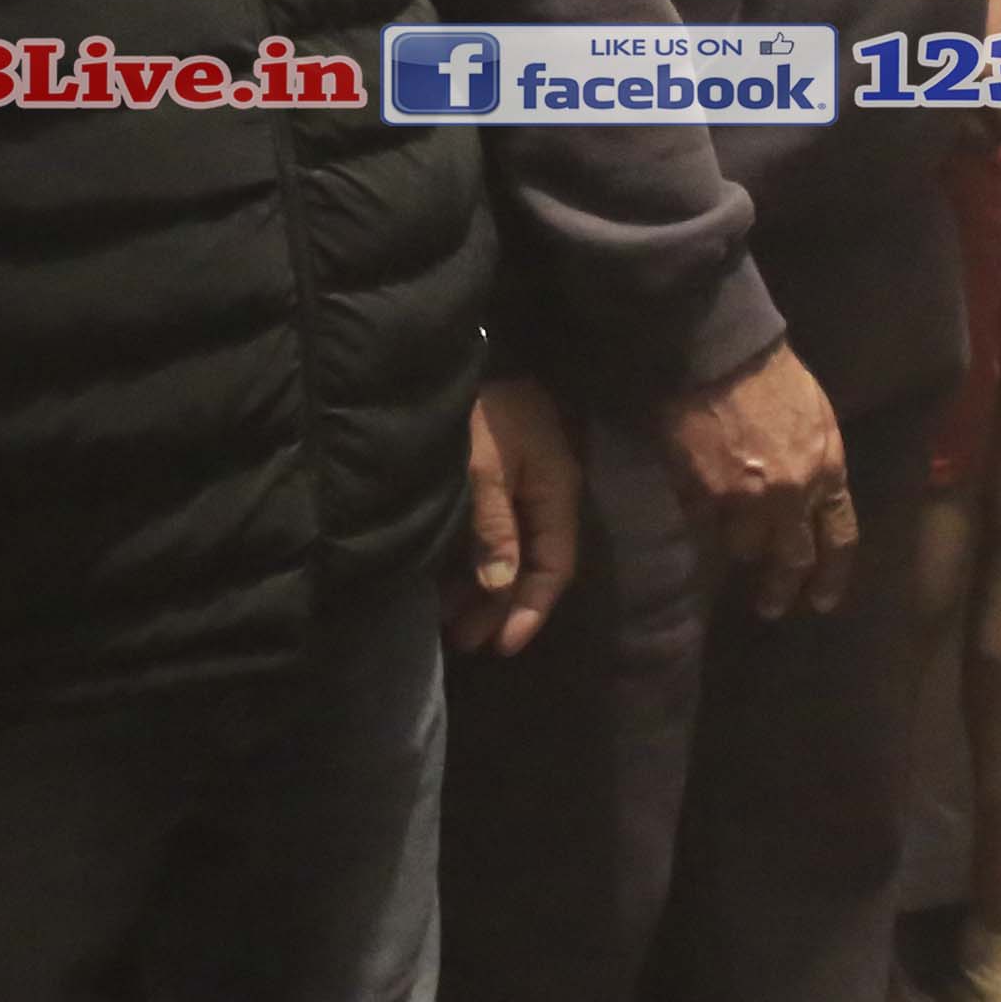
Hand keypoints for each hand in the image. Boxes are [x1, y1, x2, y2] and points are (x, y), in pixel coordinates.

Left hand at [456, 374, 583, 655]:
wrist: (464, 356)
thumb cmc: (483, 409)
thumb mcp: (484, 469)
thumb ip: (493, 528)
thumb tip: (499, 586)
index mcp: (555, 494)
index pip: (554, 567)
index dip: (531, 610)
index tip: (502, 645)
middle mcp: (545, 498)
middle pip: (531, 567)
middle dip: (500, 608)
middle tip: (464, 642)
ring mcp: (521, 490)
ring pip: (509, 555)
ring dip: (482, 590)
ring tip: (448, 623)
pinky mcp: (496, 482)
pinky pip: (491, 536)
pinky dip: (471, 563)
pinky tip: (445, 584)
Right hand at [660, 342, 858, 616]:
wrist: (721, 355)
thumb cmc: (772, 376)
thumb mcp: (817, 418)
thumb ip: (818, 463)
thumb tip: (810, 498)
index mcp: (828, 470)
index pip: (840, 536)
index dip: (832, 574)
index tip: (822, 600)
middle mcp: (792, 496)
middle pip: (792, 558)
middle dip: (781, 589)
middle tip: (771, 607)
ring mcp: (746, 501)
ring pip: (743, 548)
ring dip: (737, 544)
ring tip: (728, 534)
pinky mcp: (704, 498)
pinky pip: (705, 529)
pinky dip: (703, 526)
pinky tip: (699, 513)